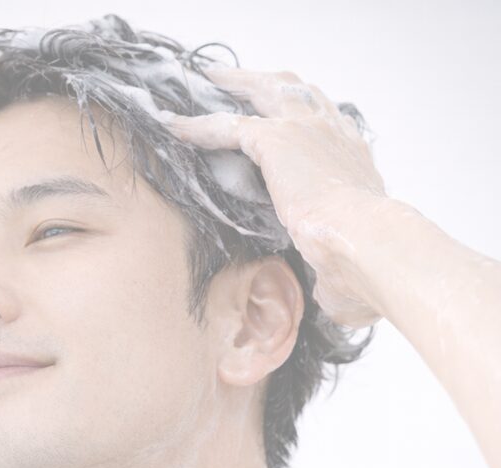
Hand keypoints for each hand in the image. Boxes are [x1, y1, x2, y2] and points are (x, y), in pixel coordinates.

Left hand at [161, 66, 388, 328]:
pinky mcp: (278, 140)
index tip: (281, 120)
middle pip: (297, 92)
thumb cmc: (366, 265)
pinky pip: (228, 125)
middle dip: (265, 84)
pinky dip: (200, 125)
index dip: (301, 117)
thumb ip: (334, 275)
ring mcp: (307, 131)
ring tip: (203, 84)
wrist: (369, 246)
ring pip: (263, 92)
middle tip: (234, 82)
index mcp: (354, 160)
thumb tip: (333, 307)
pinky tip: (175, 127)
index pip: (326, 125)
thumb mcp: (348, 264)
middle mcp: (335, 135)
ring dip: (231, 87)